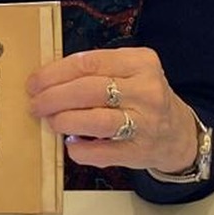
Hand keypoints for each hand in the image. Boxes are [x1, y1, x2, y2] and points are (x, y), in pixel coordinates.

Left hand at [26, 46, 199, 175]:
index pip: (90, 62)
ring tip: (51, 122)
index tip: (35, 82)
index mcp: (141, 62)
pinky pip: (102, 152)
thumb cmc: (143, 98)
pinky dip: (80, 149)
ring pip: (96, 121)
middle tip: (36, 104)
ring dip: (65, 121)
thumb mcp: (130, 72)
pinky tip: (70, 144)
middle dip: (54, 97)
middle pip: (89, 90)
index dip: (56, 73)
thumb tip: (47, 80)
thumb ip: (96, 71)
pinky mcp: (139, 151)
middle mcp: (146, 90)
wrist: (178, 134)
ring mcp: (145, 123)